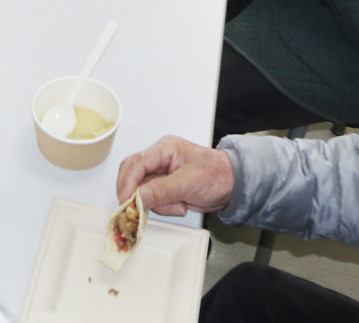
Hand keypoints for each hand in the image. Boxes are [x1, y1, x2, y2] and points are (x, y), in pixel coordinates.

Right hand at [116, 136, 234, 217]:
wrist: (233, 186)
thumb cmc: (217, 176)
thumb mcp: (189, 183)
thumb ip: (161, 190)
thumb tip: (137, 197)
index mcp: (165, 149)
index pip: (136, 163)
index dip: (127, 183)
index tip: (125, 201)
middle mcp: (159, 158)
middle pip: (132, 174)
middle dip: (136, 194)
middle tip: (136, 209)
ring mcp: (161, 173)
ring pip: (141, 189)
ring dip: (157, 203)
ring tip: (178, 205)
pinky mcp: (164, 186)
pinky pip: (152, 198)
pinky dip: (163, 207)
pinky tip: (180, 205)